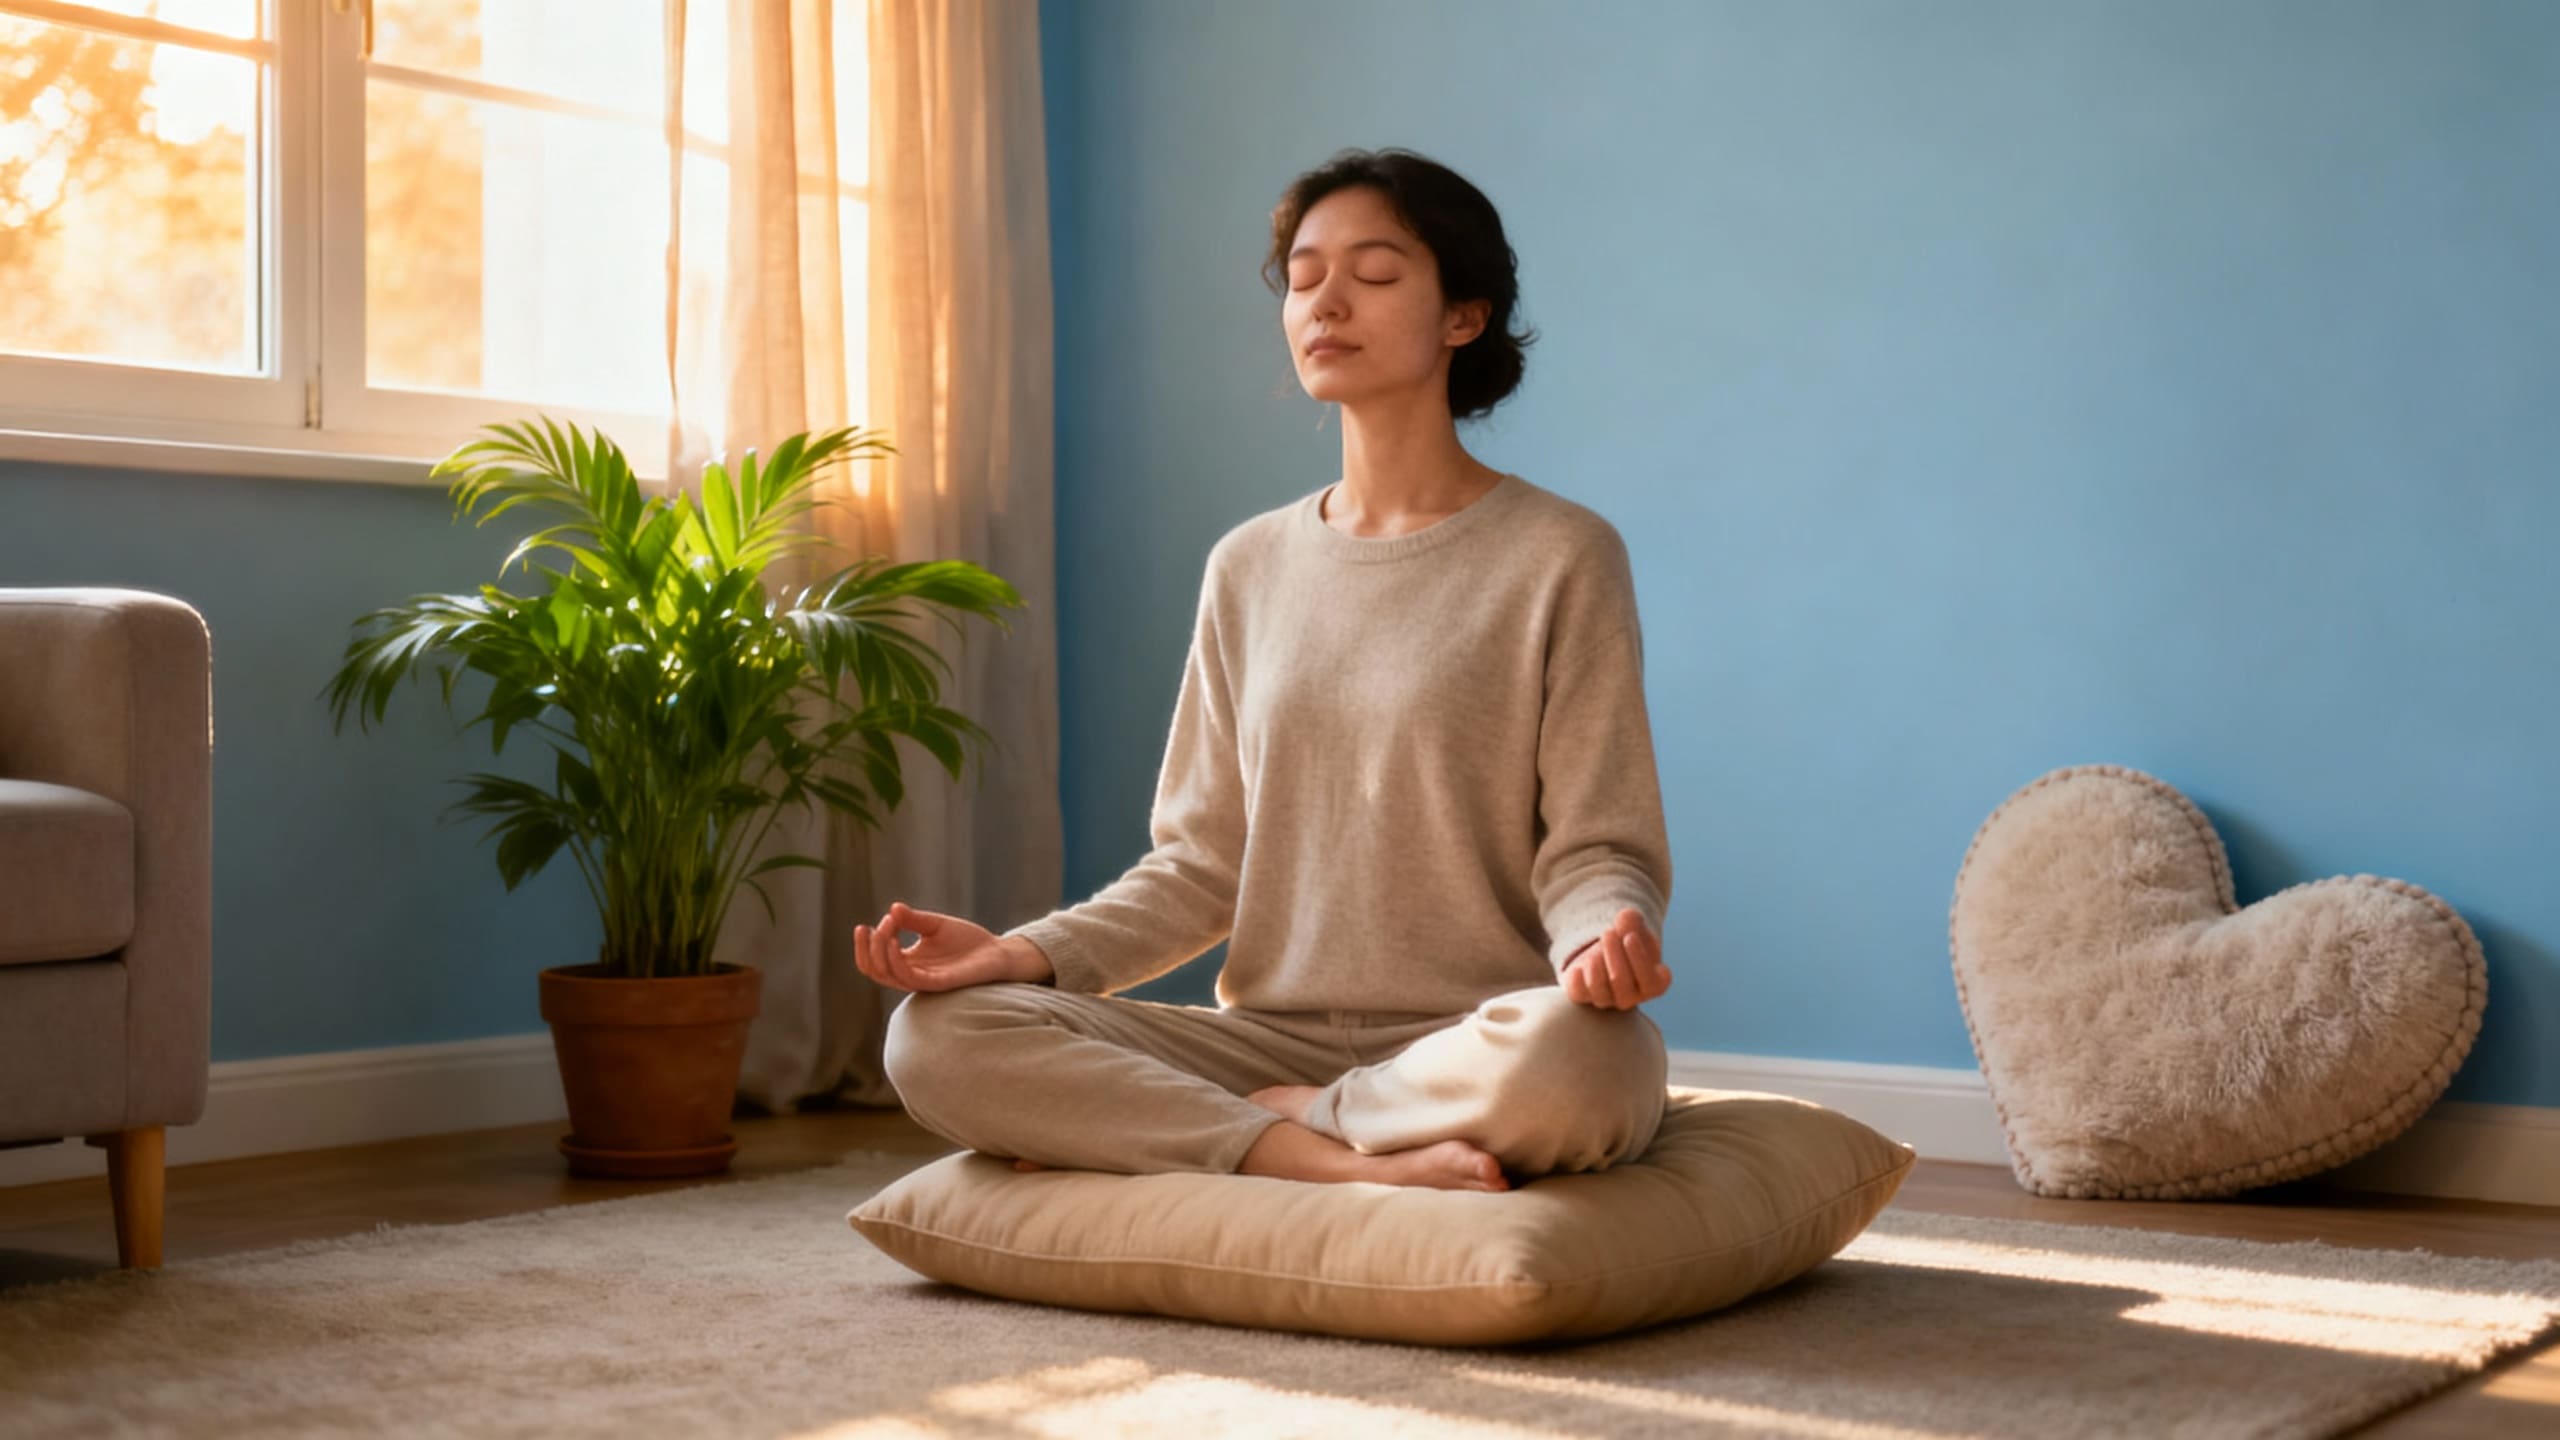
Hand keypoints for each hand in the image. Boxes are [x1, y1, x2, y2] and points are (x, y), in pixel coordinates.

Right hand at [854, 902, 1026, 992]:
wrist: (996, 952)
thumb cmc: (966, 941)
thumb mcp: (934, 925)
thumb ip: (913, 920)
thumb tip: (892, 909)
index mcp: (907, 962)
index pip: (874, 959)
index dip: (868, 942)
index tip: (880, 919)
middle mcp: (911, 974)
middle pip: (873, 970)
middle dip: (867, 947)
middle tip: (876, 925)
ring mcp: (923, 980)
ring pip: (887, 975)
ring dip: (879, 951)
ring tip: (886, 928)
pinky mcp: (938, 983)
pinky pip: (909, 978)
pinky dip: (896, 961)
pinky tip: (895, 941)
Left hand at [1561, 908, 1671, 1009]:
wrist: (1606, 952)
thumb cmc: (1628, 942)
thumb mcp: (1635, 929)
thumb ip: (1634, 923)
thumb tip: (1627, 917)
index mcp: (1653, 984)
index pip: (1652, 982)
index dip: (1639, 959)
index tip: (1630, 937)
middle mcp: (1631, 998)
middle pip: (1620, 980)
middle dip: (1613, 954)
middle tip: (1608, 932)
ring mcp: (1607, 1000)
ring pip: (1598, 989)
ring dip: (1595, 964)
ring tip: (1595, 946)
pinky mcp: (1584, 996)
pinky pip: (1578, 993)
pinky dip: (1577, 979)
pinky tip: (1578, 967)